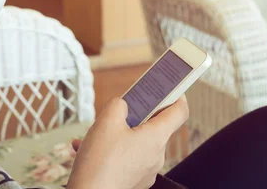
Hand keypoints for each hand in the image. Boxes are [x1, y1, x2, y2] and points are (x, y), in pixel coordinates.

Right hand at [67, 96, 188, 188]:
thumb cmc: (100, 162)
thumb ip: (118, 105)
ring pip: (136, 142)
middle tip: (120, 109)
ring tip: (96, 133)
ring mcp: (146, 171)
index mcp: (156, 138)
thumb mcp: (106, 121)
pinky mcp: (133, 181)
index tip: (170, 87)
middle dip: (136, 115)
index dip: (177, 96)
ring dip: (118, 134)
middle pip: (154, 127)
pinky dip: (110, 150)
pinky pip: (125, 158)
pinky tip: (87, 149)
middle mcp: (156, 155)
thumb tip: (123, 105)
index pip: (179, 112)